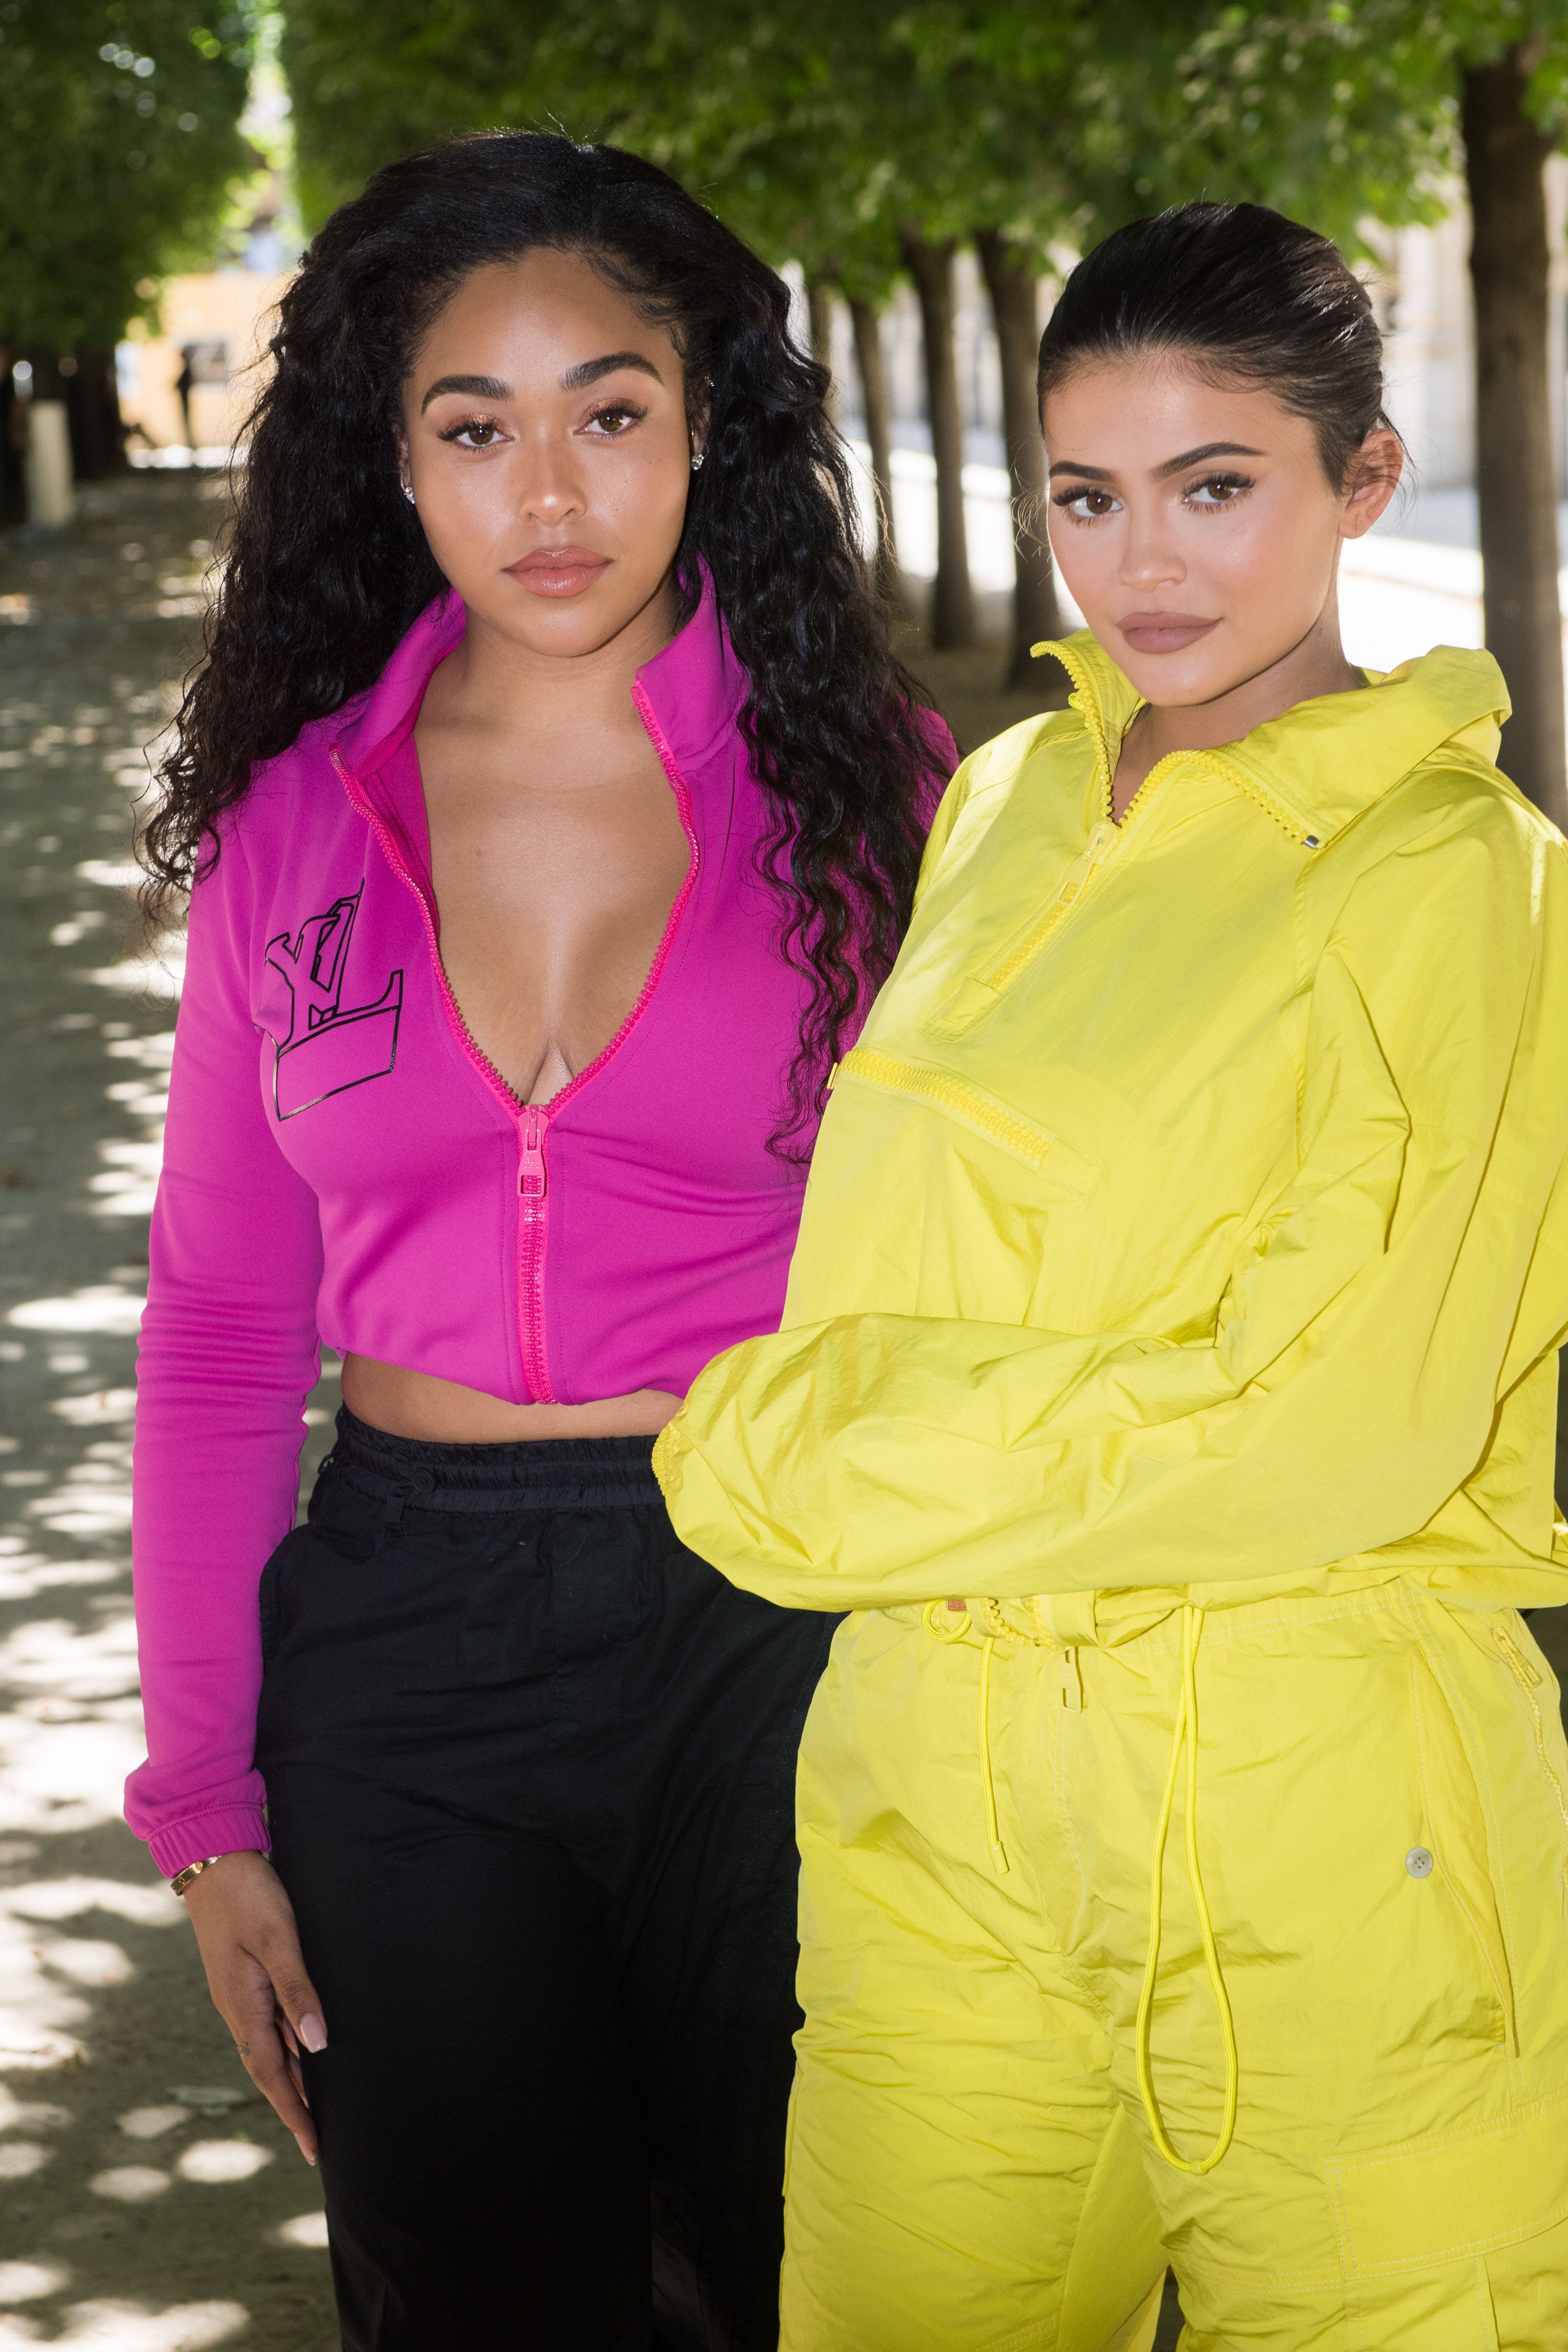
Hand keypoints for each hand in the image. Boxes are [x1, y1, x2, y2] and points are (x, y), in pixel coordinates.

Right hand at [181, 1851, 324, 2162]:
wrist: (215, 1859)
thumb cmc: (250, 1895)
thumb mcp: (279, 1939)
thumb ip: (297, 1990)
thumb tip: (317, 2043)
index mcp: (243, 2005)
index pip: (272, 2074)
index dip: (294, 2111)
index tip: (313, 2147)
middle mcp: (239, 2007)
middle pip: (270, 2069)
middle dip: (294, 2106)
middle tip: (320, 2141)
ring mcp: (240, 1992)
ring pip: (270, 2047)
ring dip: (293, 2078)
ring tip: (319, 2107)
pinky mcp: (246, 1975)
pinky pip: (269, 2023)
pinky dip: (288, 2044)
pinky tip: (306, 2047)